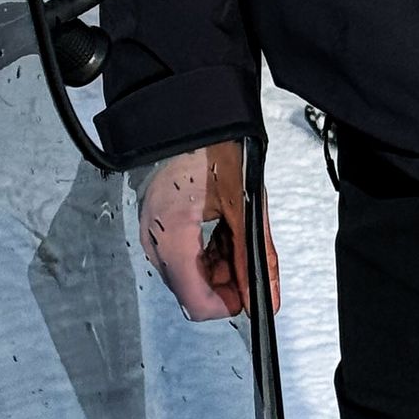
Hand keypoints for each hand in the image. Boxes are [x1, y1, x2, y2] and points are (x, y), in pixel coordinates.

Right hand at [136, 140, 281, 322]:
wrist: (194, 113)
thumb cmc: (214, 148)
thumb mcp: (245, 205)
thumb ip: (256, 256)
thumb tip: (266, 297)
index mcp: (172, 234)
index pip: (196, 302)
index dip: (228, 306)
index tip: (248, 296)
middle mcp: (154, 238)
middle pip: (190, 290)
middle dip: (224, 284)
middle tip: (248, 259)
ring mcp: (151, 230)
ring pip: (185, 275)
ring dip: (216, 268)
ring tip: (237, 236)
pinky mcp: (155, 222)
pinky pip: (179, 255)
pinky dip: (204, 253)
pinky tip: (222, 232)